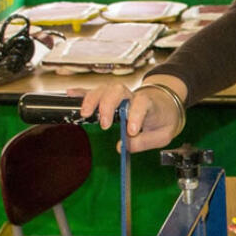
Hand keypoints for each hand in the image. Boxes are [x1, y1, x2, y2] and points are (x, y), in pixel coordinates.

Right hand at [71, 76, 187, 152]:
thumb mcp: (163, 135)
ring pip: (104, 89)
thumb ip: (145, 142)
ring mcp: (120, 95)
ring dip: (92, 99)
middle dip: (108, 105)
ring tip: (85, 114)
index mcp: (149, 103)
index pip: (142, 104)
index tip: (131, 130)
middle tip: (105, 124)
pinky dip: (82, 92)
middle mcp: (132, 95)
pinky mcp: (110, 97)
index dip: (136, 115)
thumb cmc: (164, 119)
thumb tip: (124, 146)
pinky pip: (95, 91)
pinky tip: (70, 94)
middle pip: (118, 90)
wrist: (165, 104)